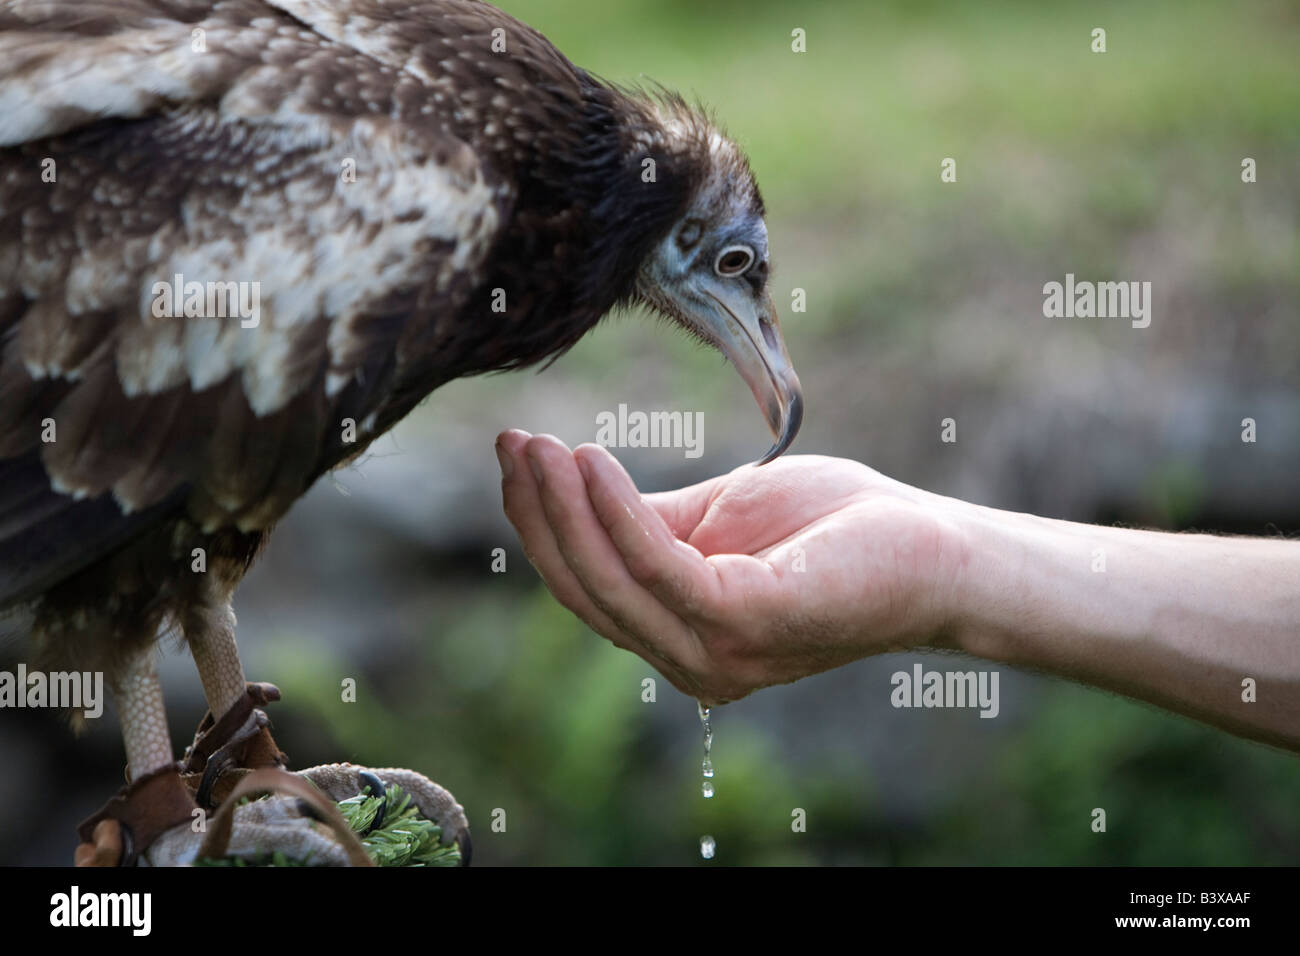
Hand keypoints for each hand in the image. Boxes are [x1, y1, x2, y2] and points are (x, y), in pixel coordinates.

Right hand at [496, 431, 964, 703]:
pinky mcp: (750, 623)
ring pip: (612, 582)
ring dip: (565, 509)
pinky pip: (662, 567)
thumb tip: (580, 491)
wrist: (932, 548)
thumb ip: (652, 521)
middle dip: (539, 514)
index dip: (540, 525)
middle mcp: (690, 659)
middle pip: (585, 589)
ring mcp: (719, 652)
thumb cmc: (833, 529)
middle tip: (512, 442)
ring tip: (541, 446)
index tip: (513, 455)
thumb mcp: (719, 519)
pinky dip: (618, 514)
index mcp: (679, 636)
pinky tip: (593, 462)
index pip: (586, 588)